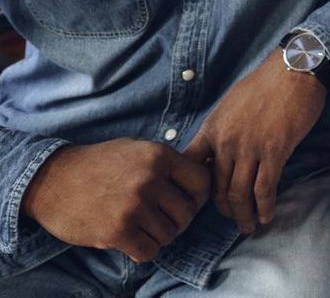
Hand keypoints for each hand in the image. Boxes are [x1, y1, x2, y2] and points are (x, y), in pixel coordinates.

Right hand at [21, 138, 209, 262]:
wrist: (54, 180)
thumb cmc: (100, 164)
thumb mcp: (138, 149)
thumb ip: (167, 162)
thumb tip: (203, 170)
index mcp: (159, 156)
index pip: (201, 181)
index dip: (199, 195)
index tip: (188, 202)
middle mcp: (150, 179)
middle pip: (187, 212)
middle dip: (179, 220)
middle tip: (164, 220)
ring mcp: (134, 206)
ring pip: (169, 234)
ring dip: (160, 236)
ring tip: (145, 228)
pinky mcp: (116, 231)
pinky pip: (149, 251)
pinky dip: (144, 250)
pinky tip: (133, 240)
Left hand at [184, 52, 326, 234]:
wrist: (294, 69)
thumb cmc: (266, 82)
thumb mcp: (231, 102)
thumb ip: (222, 127)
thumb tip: (218, 149)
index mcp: (213, 128)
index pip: (192, 167)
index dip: (195, 188)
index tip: (204, 199)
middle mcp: (227, 142)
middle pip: (217, 188)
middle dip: (224, 209)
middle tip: (232, 218)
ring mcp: (250, 148)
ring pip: (239, 193)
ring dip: (244, 215)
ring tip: (249, 225)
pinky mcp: (275, 151)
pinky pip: (265, 188)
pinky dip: (265, 206)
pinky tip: (267, 214)